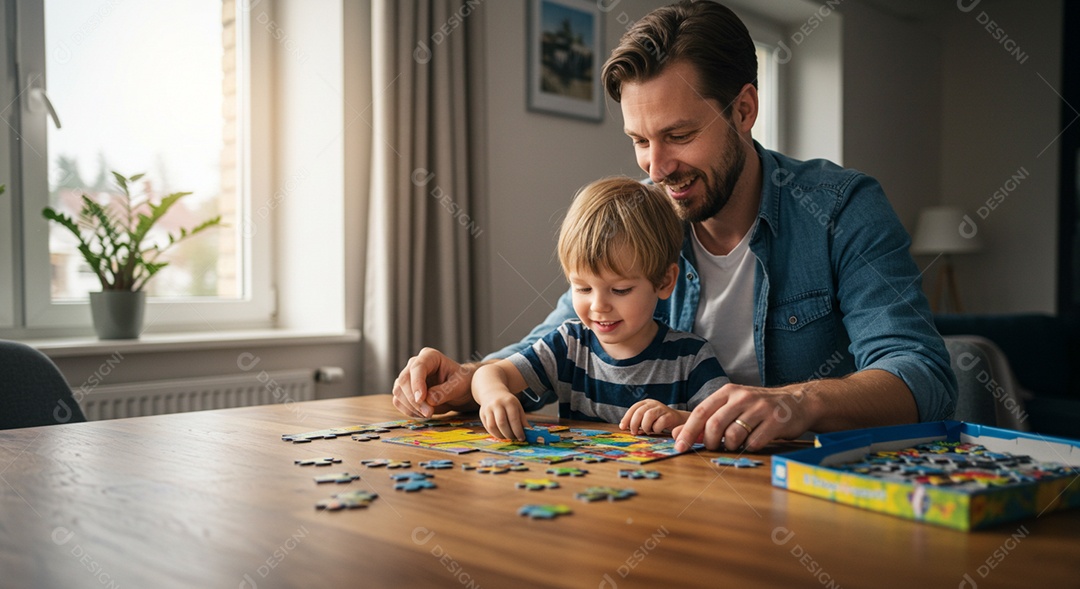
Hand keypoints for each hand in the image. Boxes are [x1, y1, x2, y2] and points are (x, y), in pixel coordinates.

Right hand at [392, 348, 477, 417]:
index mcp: (430, 356)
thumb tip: (429, 399)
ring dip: (411, 407)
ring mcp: (407, 377)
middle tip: (429, 413)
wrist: (459, 390)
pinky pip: (398, 401)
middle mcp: (414, 364)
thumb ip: (446, 391)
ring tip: (429, 414)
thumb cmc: (461, 382)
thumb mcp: (459, 385)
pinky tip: (423, 414)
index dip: (417, 383)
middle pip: (404, 380)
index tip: (421, 399)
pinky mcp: (403, 390)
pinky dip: (409, 411)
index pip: (417, 367)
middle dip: (414, 400)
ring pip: (398, 392)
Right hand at [476, 390, 528, 440]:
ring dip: (501, 436)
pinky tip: (501, 435)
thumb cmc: (508, 402)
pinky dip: (495, 434)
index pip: (513, 419)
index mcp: (509, 401)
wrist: (492, 392)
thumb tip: (529, 432)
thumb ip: (523, 420)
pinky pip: (488, 427)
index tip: (522, 438)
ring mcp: (488, 409)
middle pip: (502, 423)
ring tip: (507, 438)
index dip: (518, 431)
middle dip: (509, 434)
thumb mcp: (517, 407)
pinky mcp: (482, 414)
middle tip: (514, 439)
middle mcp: (497, 404)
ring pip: (493, 426)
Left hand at [620, 399, 685, 434]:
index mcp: (646, 403)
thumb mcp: (646, 420)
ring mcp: (662, 408)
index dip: (627, 418)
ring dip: (645, 426)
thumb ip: (636, 422)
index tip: (622, 427)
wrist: (678, 421)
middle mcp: (653, 404)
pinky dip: (656, 429)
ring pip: (649, 415)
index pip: (634, 408)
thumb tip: (623, 427)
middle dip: (634, 423)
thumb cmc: (658, 422)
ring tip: (647, 431)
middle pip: (640, 411)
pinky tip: (657, 431)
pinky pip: (660, 423)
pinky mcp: (670, 415)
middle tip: (634, 432)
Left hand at [672, 382, 815, 451]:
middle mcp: (743, 397)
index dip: (687, 431)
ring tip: (736, 443)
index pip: (701, 412)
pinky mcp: (776, 421)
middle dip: (709, 442)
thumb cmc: (758, 408)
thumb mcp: (732, 407)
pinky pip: (753, 443)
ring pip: (733, 436)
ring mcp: (760, 408)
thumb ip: (707, 420)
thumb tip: (677, 434)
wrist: (797, 402)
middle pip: (714, 425)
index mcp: (728, 391)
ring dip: (730, 446)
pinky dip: (749, 448)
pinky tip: (754, 441)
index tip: (678, 447)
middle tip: (713, 447)